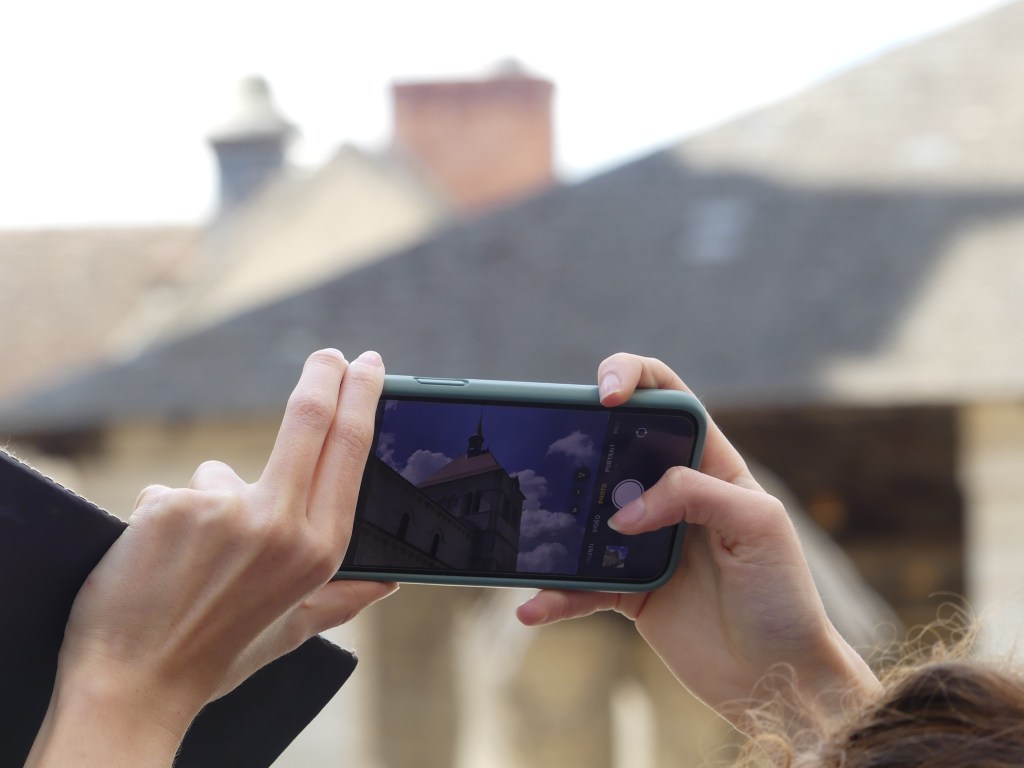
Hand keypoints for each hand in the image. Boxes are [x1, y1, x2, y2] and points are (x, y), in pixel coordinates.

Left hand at [27, 349, 396, 766]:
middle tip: (329, 355)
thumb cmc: (215, 656)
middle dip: (322, 376)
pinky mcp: (169, 506)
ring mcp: (223, 511)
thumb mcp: (291, 631)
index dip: (360, 397)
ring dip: (209, 506)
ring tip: (189, 564)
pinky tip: (156, 561)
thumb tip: (390, 581)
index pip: (349, 450)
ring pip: (222, 475)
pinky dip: (165, 521)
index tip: (366, 367)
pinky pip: (173, 494)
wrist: (133, 686)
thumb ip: (343, 599)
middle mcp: (280, 525)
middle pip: (308, 421)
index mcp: (318, 550)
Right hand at [517, 353, 878, 730]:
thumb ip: (695, 493)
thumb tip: (625, 511)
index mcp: (710, 465)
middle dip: (577, 441)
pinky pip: (579, 585)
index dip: (634, 377)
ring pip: (585, 516)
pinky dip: (555, 595)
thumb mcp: (757, 525)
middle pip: (613, 447)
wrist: (779, 680)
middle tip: (556, 454)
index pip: (667, 398)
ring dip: (556, 523)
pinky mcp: (627, 591)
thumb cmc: (784, 597)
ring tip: (534, 534)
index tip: (607, 395)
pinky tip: (534, 607)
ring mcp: (645, 542)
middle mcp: (672, 495)